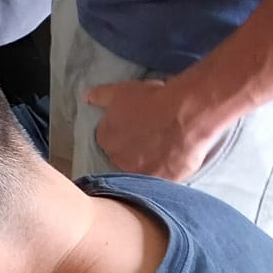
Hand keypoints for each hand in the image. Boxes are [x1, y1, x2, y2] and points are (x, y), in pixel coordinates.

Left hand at [84, 77, 227, 180]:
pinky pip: (163, 178)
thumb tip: (86, 97)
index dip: (122, 133)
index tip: (134, 128)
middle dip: (134, 149)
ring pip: (142, 169)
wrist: (185, 114)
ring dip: (150, 162)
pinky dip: (168, 170)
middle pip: (123, 157)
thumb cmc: (152, 100)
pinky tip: (176, 159)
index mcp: (106, 139)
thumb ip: (100, 96)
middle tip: (150, 137)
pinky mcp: (163, 181)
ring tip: (164, 148)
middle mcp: (119, 160)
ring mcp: (141, 173)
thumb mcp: (121, 91)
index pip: (108, 139)